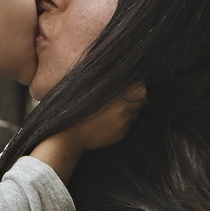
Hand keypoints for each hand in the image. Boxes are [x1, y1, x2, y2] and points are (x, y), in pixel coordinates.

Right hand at [30, 82, 146, 183]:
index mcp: (117, 95)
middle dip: (134, 100)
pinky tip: (106, 121)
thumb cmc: (74, 110)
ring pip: (134, 115)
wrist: (67, 137)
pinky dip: (121, 123)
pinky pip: (127, 126)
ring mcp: (123, 124)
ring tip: (110, 111)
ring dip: (128, 111)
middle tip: (120, 99)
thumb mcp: (88, 88)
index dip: (137, 87)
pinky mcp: (120, 135)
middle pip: (141, 102)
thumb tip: (122, 74)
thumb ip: (108, 81)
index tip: (130, 87)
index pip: (141, 89)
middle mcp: (124, 109)